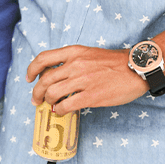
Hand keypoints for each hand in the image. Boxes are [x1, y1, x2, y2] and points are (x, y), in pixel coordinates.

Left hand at [27, 46, 148, 115]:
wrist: (136, 68)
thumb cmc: (114, 62)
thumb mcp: (89, 53)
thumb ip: (73, 61)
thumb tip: (57, 76)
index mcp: (74, 51)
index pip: (44, 58)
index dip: (32, 69)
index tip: (29, 78)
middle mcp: (75, 64)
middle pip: (45, 79)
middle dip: (36, 92)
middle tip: (36, 100)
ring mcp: (82, 80)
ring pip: (52, 93)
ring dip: (47, 102)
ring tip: (50, 105)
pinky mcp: (91, 96)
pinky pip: (66, 105)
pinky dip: (60, 110)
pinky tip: (62, 111)